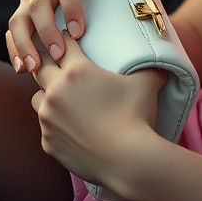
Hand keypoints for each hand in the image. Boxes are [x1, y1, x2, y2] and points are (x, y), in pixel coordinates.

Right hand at [5, 0, 159, 72]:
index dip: (71, 7)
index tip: (80, 32)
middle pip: (38, 2)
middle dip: (46, 30)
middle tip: (60, 55)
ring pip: (19, 18)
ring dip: (24, 44)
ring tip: (35, 68)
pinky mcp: (22, 10)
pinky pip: (13, 30)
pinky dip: (14, 49)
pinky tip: (22, 69)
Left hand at [30, 33, 166, 191]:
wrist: (128, 161)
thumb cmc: (136, 118)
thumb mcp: (146, 84)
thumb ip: (150, 66)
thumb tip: (164, 59)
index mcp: (76, 71)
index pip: (63, 44)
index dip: (66, 39)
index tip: (69, 39)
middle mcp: (56, 91)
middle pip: (40, 67)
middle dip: (48, 64)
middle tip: (57, 65)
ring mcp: (48, 118)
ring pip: (37, 98)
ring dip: (45, 96)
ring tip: (60, 99)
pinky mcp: (48, 141)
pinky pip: (45, 128)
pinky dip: (55, 126)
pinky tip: (69, 129)